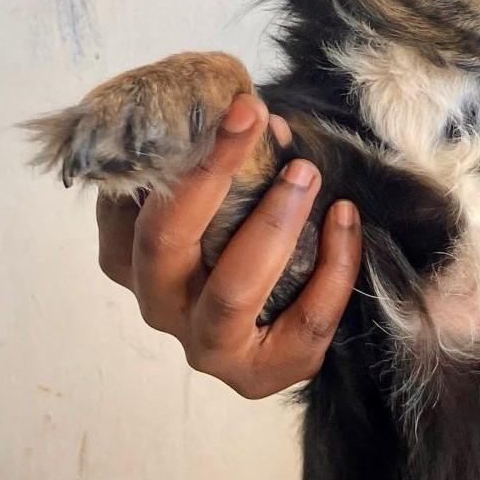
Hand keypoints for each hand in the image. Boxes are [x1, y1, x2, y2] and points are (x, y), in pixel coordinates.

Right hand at [95, 94, 361, 397]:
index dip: (178, 151)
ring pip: (232, 290)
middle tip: (259, 121)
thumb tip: (268, 121)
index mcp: (132, 256)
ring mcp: (207, 345)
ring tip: (307, 172)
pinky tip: (346, 218)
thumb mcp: (230, 193)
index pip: (133, 202)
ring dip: (273, 223)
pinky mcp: (261, 373)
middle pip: (164, 240)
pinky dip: (333, 266)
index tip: (235, 106)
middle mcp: (159, 303)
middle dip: (212, 174)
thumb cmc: (246, 236)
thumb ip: (236, 160)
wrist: (289, 319)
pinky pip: (304, 321)